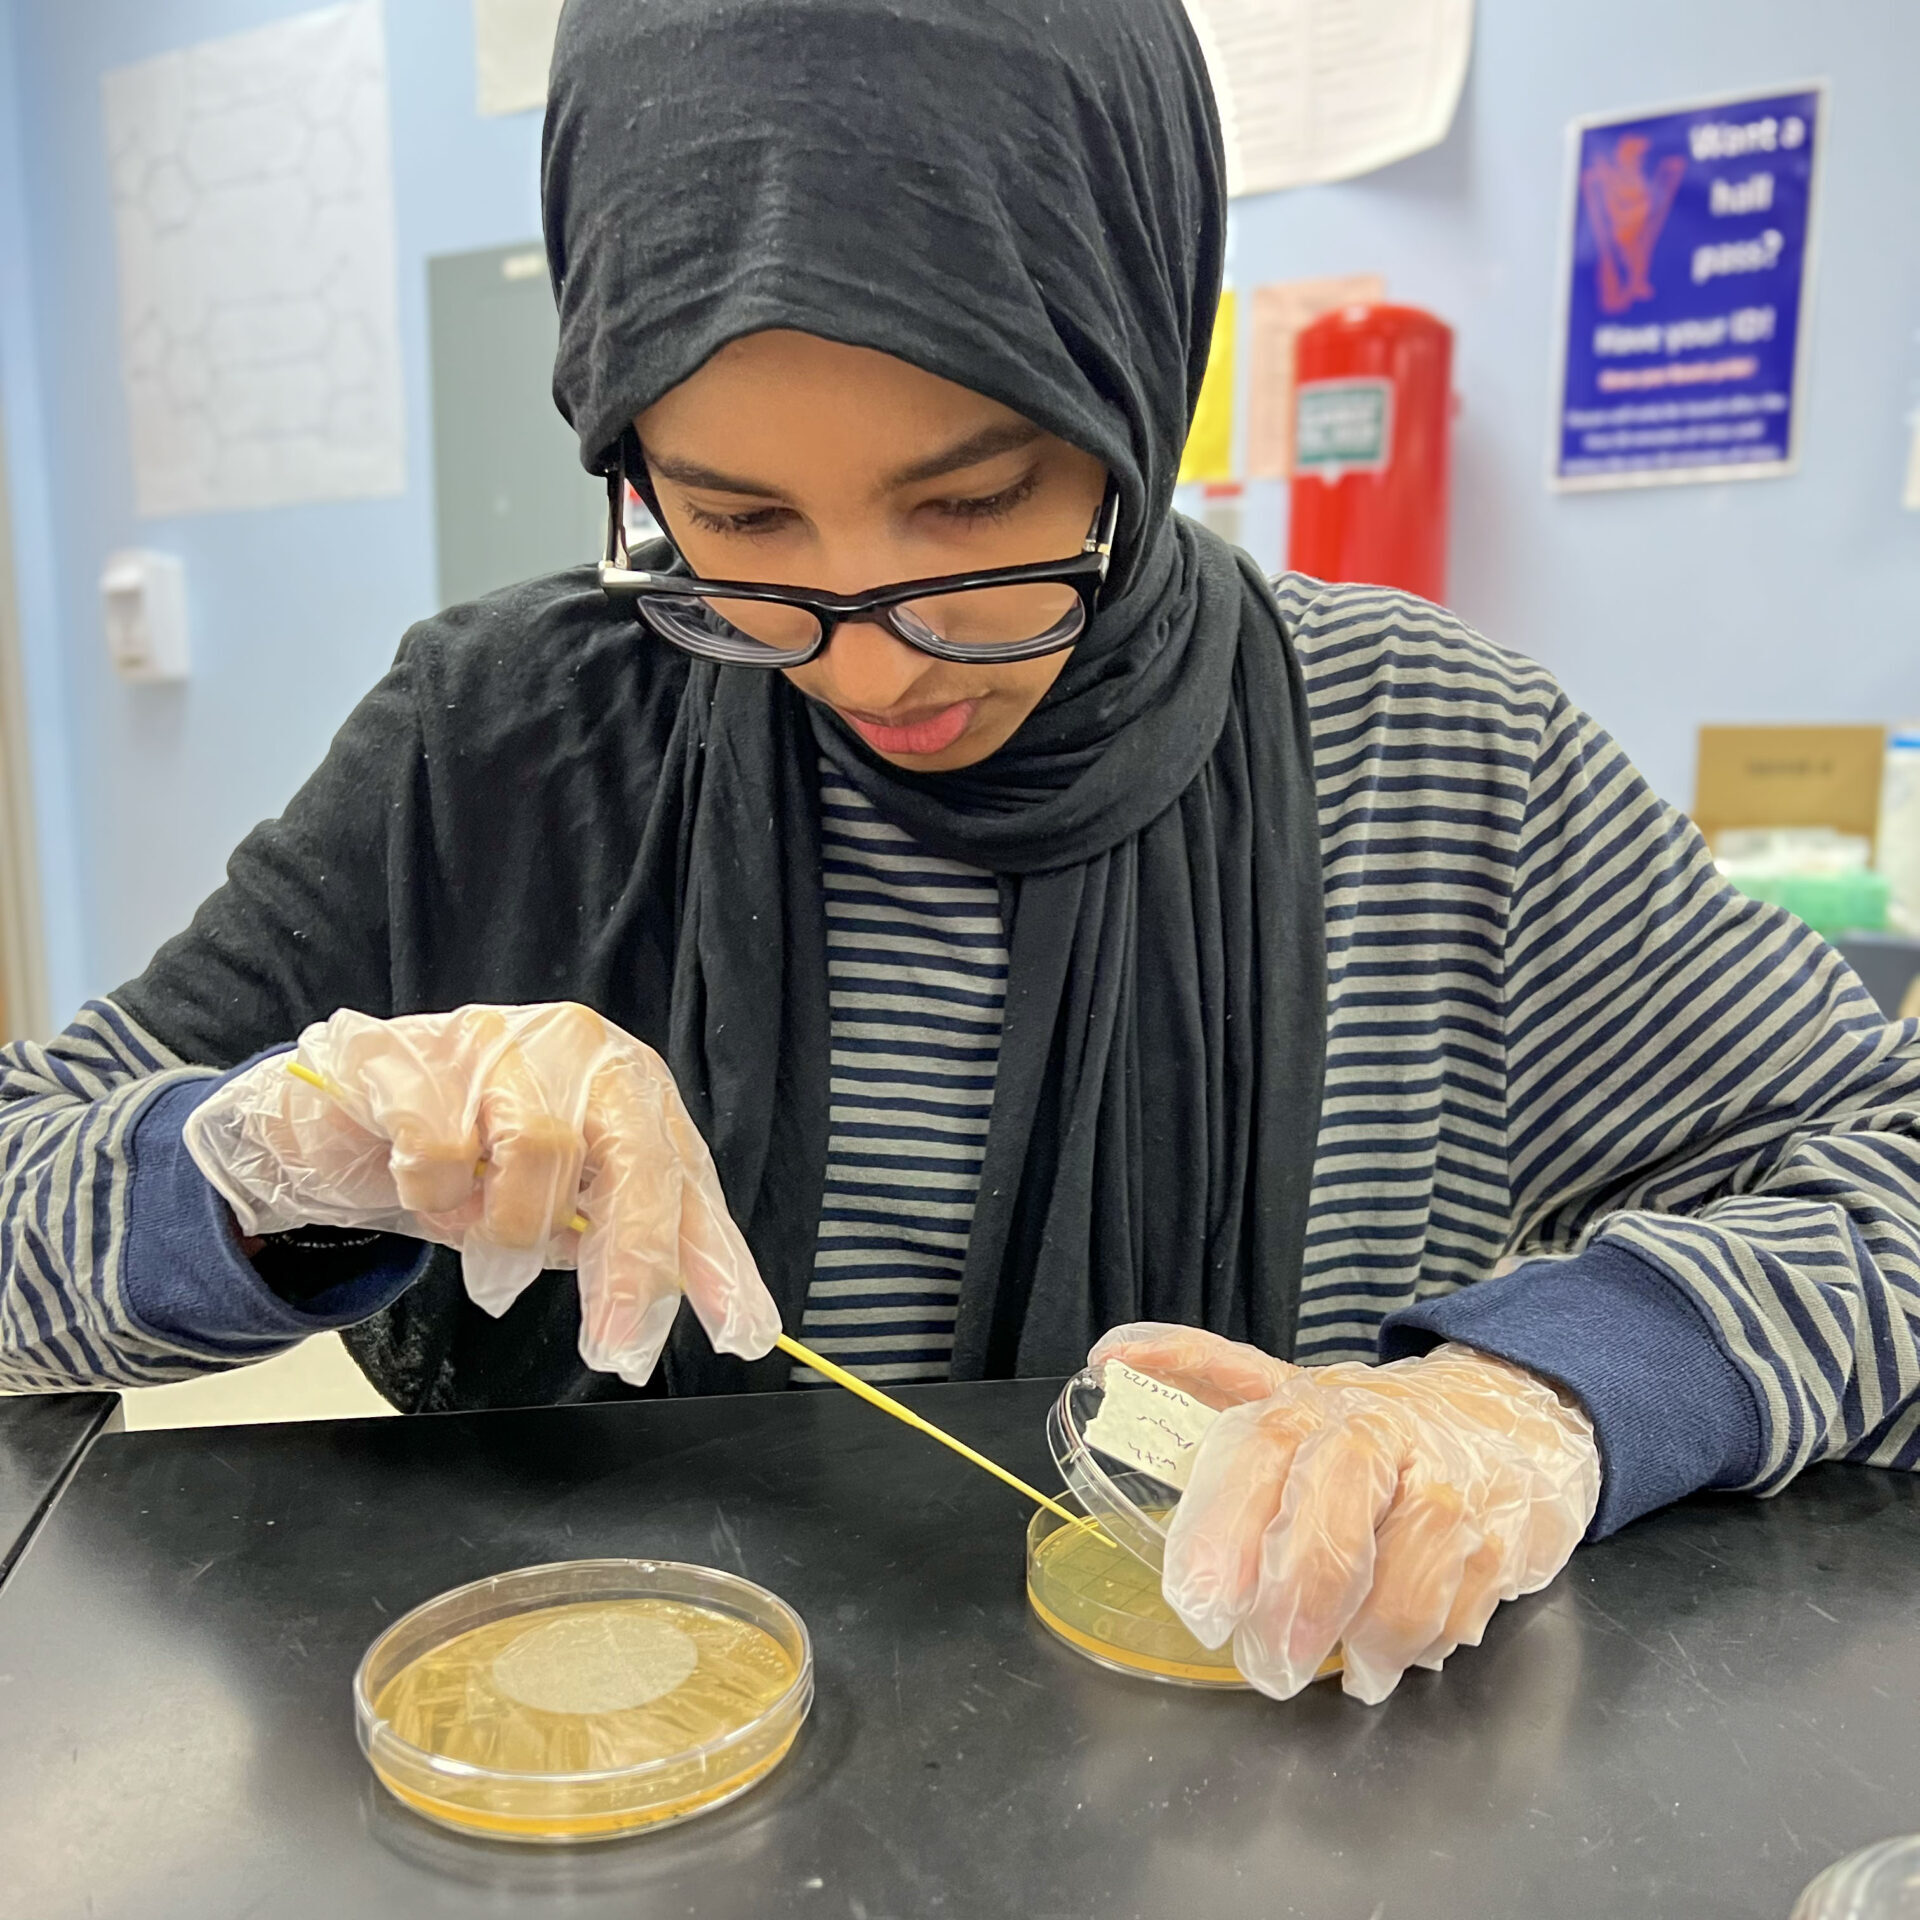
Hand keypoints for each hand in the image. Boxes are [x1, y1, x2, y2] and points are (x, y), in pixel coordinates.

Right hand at [184, 1002, 779, 1384]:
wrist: (344, 1109)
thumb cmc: (472, 1155)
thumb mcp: (561, 1203)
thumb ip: (620, 1245)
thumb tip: (679, 1315)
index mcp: (629, 1083)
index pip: (686, 1176)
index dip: (714, 1257)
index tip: (741, 1332)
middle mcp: (578, 1048)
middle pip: (633, 1158)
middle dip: (631, 1266)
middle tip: (615, 1349)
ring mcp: (496, 1041)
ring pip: (539, 1152)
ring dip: (505, 1228)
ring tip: (478, 1236)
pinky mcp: (412, 1056)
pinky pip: (440, 1152)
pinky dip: (436, 1198)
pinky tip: (429, 1193)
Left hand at [1089, 1324, 1601, 1704]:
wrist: (1514, 1409)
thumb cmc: (1379, 1421)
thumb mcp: (1291, 1390)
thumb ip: (1202, 1372)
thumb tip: (1108, 1358)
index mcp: (1313, 1407)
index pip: (1262, 1454)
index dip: (1224, 1529)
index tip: (1200, 1600)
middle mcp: (1382, 1439)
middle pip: (1333, 1523)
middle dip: (1293, 1604)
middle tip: (1267, 1663)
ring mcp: (1450, 1490)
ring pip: (1403, 1583)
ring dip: (1365, 1641)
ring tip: (1345, 1669)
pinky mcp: (1505, 1541)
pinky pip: (1454, 1615)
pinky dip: (1420, 1646)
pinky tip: (1398, 1648)